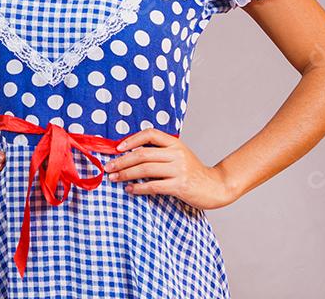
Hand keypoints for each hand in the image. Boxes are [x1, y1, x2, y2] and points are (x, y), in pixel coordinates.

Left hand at [102, 128, 234, 209]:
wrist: (216, 186)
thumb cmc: (193, 172)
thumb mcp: (179, 155)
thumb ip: (161, 152)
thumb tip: (131, 153)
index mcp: (175, 144)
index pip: (150, 134)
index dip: (132, 139)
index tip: (117, 148)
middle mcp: (176, 154)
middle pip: (142, 154)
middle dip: (122, 161)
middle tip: (108, 167)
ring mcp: (179, 169)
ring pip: (145, 169)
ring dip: (126, 174)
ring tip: (114, 178)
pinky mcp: (180, 185)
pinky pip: (153, 186)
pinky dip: (138, 188)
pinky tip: (130, 189)